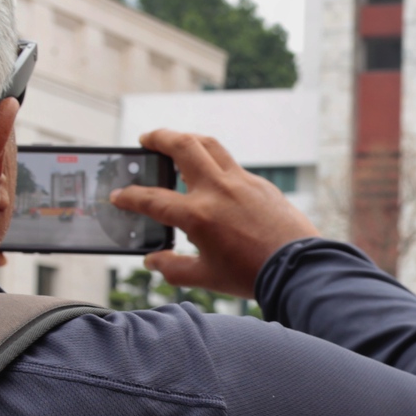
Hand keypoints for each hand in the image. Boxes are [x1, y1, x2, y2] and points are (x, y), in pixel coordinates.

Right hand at [112, 128, 318, 298]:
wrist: (297, 268)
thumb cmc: (251, 275)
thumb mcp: (206, 277)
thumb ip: (173, 268)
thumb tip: (153, 260)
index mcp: (198, 215)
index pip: (152, 200)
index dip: (130, 197)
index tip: (118, 196)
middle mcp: (217, 190)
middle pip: (182, 146)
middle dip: (159, 138)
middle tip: (146, 139)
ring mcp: (241, 182)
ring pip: (210, 145)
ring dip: (189, 139)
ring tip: (176, 143)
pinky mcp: (261, 184)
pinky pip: (232, 165)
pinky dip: (215, 163)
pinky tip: (212, 176)